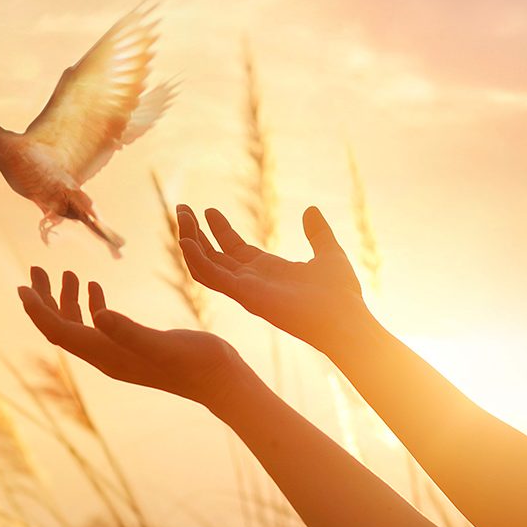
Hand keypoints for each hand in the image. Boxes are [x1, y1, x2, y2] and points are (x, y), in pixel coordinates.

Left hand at [18, 267, 255, 408]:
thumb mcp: (162, 343)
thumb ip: (128, 330)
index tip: (22, 286)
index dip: (38, 310)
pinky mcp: (132, 348)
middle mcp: (106, 356)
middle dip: (45, 299)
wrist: (222, 381)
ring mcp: (118, 353)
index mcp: (107, 355)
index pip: (60, 332)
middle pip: (62, 328)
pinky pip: (100, 326)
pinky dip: (91, 305)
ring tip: (65, 271)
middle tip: (35, 268)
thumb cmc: (197, 362)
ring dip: (67, 299)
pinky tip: (93, 286)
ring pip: (79, 325)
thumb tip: (96, 315)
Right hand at [176, 204, 371, 355]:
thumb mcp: (329, 253)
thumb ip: (318, 233)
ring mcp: (244, 288)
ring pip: (205, 264)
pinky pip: (211, 276)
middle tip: (182, 208)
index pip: (233, 248)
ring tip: (181, 215)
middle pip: (212, 255)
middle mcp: (250, 280)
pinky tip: (186, 241)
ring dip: (190, 240)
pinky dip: (196, 259)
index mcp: (266, 271)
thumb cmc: (340, 294)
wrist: (344, 317)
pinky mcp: (243, 294)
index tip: (208, 210)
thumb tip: (311, 210)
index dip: (219, 229)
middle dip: (195, 232)